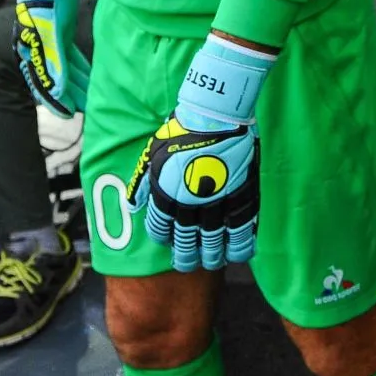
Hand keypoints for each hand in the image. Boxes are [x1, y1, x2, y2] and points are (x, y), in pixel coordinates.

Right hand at [14, 0, 88, 116]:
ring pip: (67, 70)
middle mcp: (40, 53)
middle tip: (89, 109)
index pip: (45, 86)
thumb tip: (57, 92)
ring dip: (79, 83)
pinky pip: (72, 58)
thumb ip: (56, 63)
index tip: (70, 115)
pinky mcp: (62, 36)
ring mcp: (52, 45)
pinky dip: (82, 68)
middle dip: (72, 95)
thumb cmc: (46, 6)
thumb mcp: (53, 35)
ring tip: (93, 97)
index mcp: (33, 56)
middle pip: (58, 81)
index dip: (57, 102)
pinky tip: (92, 76)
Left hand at [128, 34, 273, 271]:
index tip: (167, 241)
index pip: (162, 227)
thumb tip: (132, 207)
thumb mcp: (153, 154)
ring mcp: (218, 199)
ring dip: (214, 254)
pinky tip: (241, 251)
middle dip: (188, 254)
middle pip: (189, 239)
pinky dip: (243, 241)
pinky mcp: (241, 192)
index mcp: (167, 193)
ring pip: (216, 237)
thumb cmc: (181, 129)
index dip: (164, 237)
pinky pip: (243, 224)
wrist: (215, 112)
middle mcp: (191, 202)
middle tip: (188, 262)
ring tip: (213, 261)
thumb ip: (143, 184)